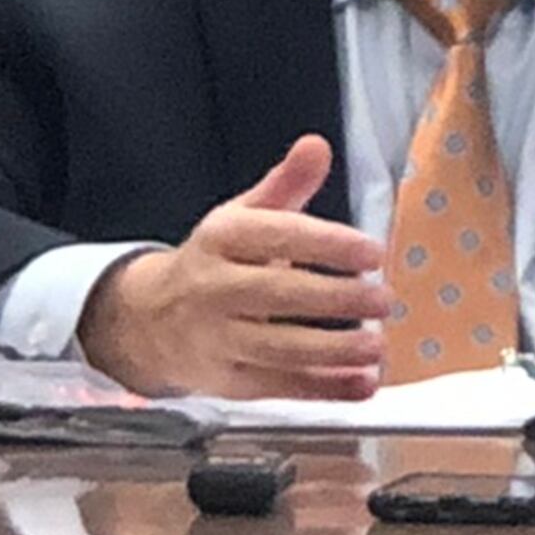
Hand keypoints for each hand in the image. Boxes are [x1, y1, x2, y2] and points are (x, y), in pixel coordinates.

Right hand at [80, 136, 388, 399]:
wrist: (150, 321)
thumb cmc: (217, 262)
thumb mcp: (244, 216)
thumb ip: (286, 184)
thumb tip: (317, 145)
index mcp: (222, 238)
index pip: (277, 237)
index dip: (328, 244)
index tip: (373, 252)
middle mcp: (214, 288)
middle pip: (278, 295)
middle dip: (335, 299)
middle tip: (384, 299)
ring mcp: (217, 340)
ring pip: (279, 349)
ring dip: (334, 351)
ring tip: (378, 344)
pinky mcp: (227, 384)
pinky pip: (279, 388)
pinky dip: (324, 389)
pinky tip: (363, 383)